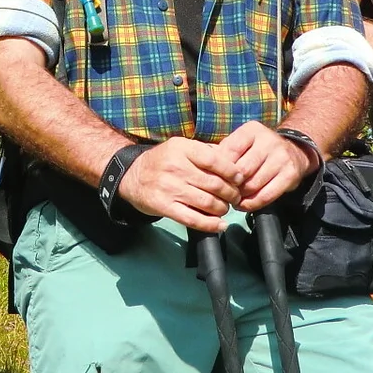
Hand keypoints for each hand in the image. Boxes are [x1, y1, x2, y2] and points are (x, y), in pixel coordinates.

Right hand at [118, 136, 247, 231]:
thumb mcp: (181, 148)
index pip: (214, 160)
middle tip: (235, 196)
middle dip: (231, 193)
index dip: (232, 171)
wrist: (132, 176)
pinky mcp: (164, 207)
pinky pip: (193, 219)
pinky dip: (211, 225)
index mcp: (182, 149)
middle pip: (214, 184)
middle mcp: (175, 167)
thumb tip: (233, 163)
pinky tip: (220, 225)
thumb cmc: (163, 161)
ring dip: (223, 208)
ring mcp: (169, 188)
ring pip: (207, 203)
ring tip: (225, 208)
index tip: (240, 179)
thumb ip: (205, 152)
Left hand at [220, 121, 317, 212]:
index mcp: (252, 130)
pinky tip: (244, 205)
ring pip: (252, 185)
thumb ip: (223, 152)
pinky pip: (266, 196)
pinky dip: (252, 204)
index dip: (220, 168)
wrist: (294, 151)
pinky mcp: (290, 175)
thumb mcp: (242, 143)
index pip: (230, 150)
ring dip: (240, 197)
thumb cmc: (258, 150)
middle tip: (223, 193)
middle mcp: (268, 141)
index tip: (214, 179)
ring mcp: (281, 158)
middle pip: (241, 170)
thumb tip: (201, 168)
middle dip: (230, 185)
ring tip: (232, 200)